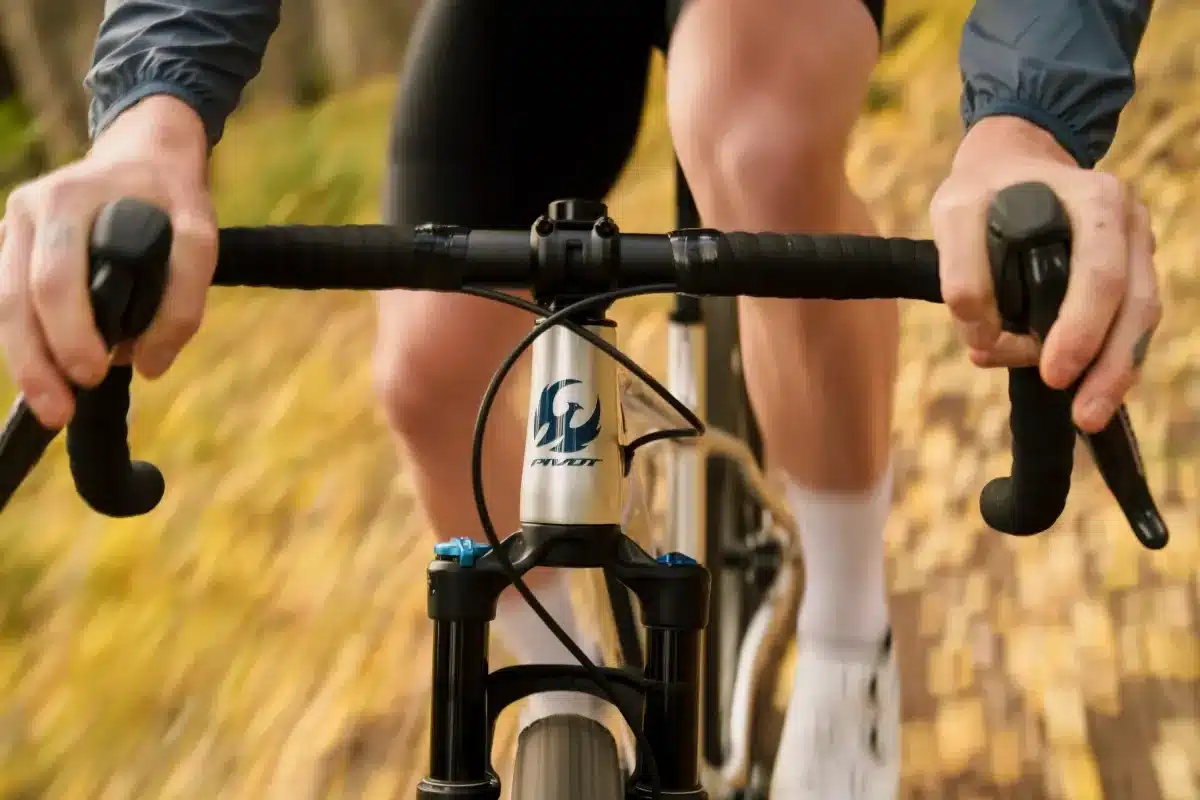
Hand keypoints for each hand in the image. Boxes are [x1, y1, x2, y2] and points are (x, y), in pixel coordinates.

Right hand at [0, 95, 216, 428]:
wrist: (144, 153)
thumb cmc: (171, 197)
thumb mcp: (200, 235)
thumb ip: (184, 299)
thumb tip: (148, 366)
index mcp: (66, 200)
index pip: (55, 280)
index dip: (69, 333)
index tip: (95, 374)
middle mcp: (27, 211)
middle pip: (14, 298)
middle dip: (35, 361)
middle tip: (62, 410)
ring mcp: (11, 227)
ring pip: (1, 304)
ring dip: (23, 361)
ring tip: (51, 407)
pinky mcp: (10, 245)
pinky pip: (5, 301)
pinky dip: (22, 341)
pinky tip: (42, 375)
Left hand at [930, 115, 1160, 433]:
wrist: (1010, 163)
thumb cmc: (983, 189)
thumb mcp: (954, 212)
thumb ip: (960, 270)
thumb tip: (982, 333)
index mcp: (1096, 200)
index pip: (1099, 273)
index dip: (1080, 328)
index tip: (1052, 371)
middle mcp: (1127, 223)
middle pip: (1135, 302)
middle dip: (1109, 364)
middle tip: (1082, 413)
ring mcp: (1134, 248)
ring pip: (1141, 318)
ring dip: (1115, 372)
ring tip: (1087, 415)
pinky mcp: (1128, 272)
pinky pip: (1128, 322)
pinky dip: (1106, 359)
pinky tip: (1085, 390)